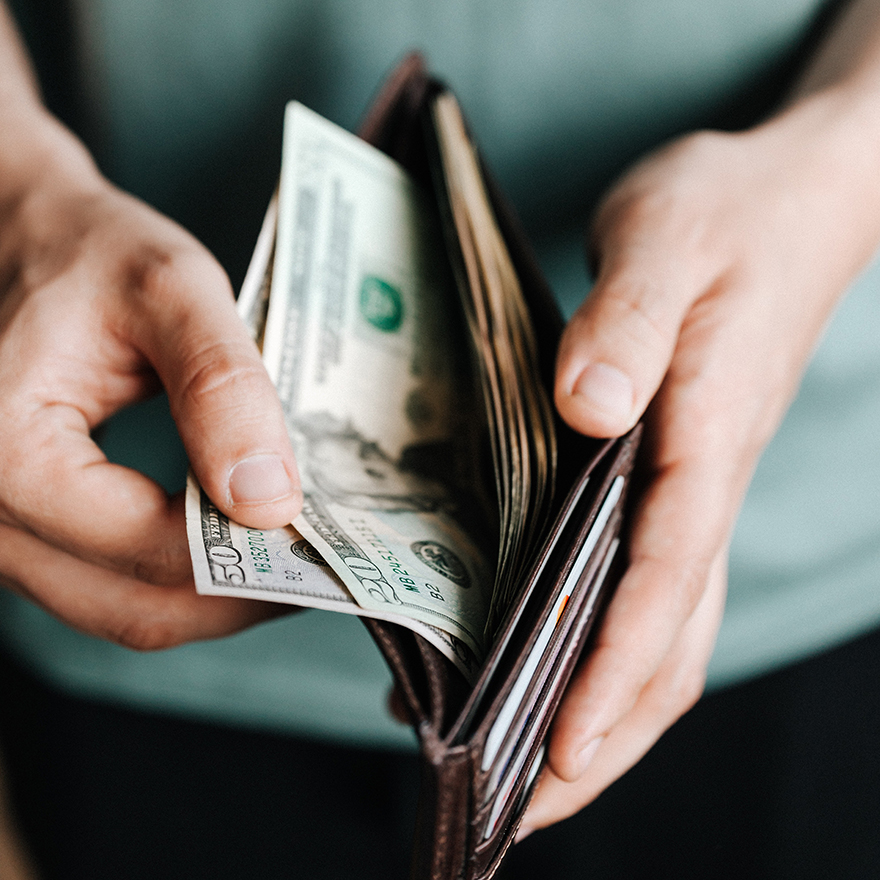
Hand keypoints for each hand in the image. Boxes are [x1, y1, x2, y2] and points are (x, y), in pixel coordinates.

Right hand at [0, 112, 300, 648]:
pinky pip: (106, 585)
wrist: (21, 240)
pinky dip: (176, 579)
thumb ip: (221, 388)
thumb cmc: (86, 252)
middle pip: (134, 606)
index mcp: (6, 452)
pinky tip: (232, 546)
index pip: (148, 547)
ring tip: (287, 559)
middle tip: (321, 567)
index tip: (321, 541)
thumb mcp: (167, 289)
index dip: (245, 558)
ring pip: (120, 609)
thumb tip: (269, 501)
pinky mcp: (25, 530)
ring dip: (213, 598)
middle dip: (239, 597)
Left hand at [522, 90, 879, 832]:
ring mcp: (697, 487)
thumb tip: (590, 407)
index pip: (666, 580)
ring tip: (523, 768)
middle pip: (670, 641)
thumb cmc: (727, 212)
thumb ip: (626, 322)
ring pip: (664, 629)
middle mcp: (707, 483)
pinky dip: (602, 643)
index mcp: (708, 438)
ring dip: (605, 708)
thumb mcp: (666, 240)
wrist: (786, 196)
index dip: (614, 671)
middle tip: (522, 808)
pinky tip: (545, 656)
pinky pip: (647, 584)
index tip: (555, 751)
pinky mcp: (676, 474)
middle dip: (604, 734)